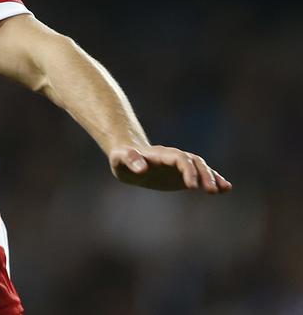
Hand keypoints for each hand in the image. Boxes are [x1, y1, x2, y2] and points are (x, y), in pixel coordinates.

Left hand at [109, 145, 231, 193]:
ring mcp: (179, 166)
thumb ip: (129, 160)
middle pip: (193, 161)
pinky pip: (201, 176)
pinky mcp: (182, 175)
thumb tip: (142, 169)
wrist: (127, 159)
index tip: (192, 186)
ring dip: (212, 177)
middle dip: (204, 175)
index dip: (187, 169)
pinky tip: (225, 188)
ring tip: (222, 189)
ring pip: (200, 167)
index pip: (178, 158)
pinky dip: (214, 180)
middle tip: (211, 191)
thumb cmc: (121, 159)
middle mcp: (173, 158)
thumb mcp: (119, 159)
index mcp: (159, 155)